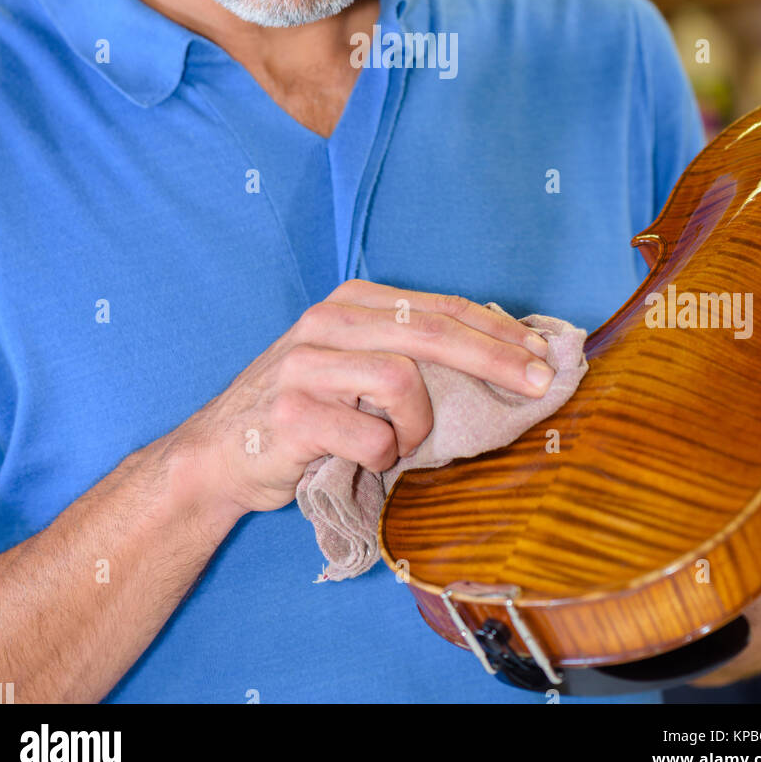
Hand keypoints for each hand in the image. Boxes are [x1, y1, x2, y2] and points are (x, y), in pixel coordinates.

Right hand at [171, 279, 555, 517]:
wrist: (218, 454)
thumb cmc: (304, 411)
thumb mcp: (353, 363)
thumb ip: (406, 349)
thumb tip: (501, 355)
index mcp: (350, 301)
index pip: (440, 307)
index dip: (496, 329)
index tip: (542, 352)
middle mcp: (326, 321)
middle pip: (430, 331)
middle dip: (495, 358)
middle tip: (538, 382)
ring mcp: (305, 364)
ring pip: (401, 380)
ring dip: (417, 425)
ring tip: (400, 444)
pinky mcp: (292, 412)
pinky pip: (369, 437)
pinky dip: (380, 457)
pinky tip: (364, 460)